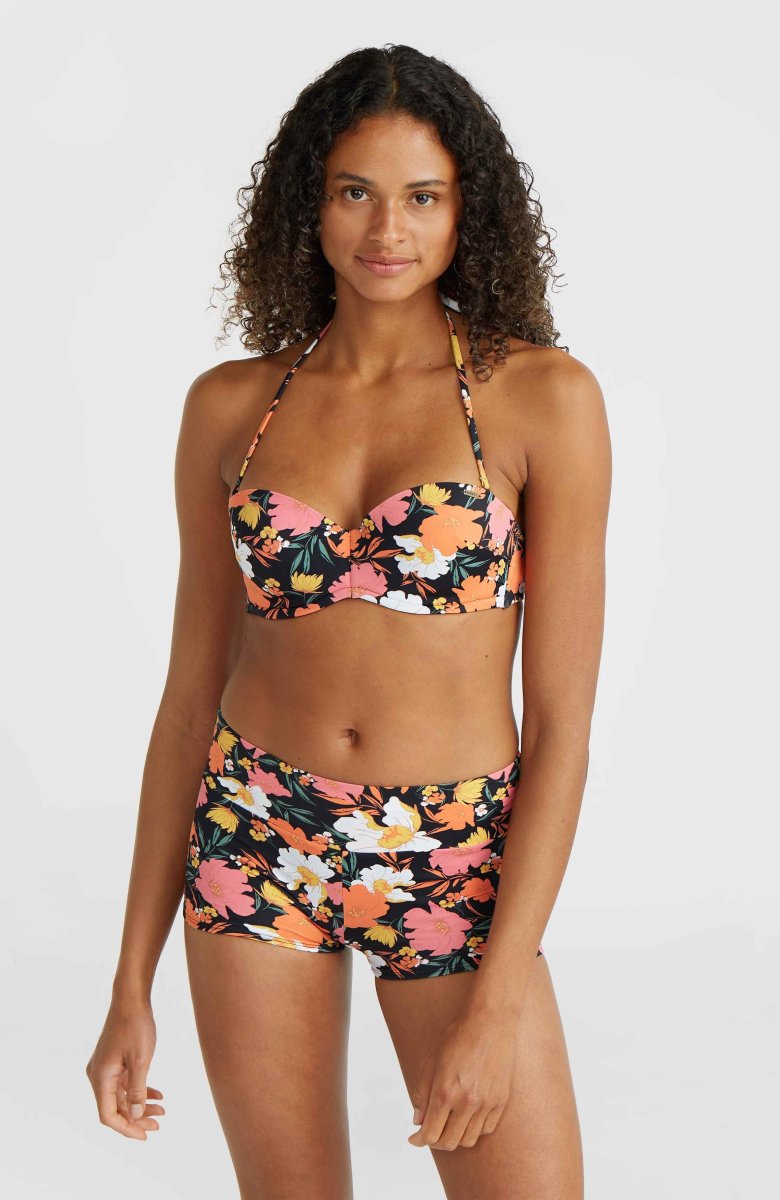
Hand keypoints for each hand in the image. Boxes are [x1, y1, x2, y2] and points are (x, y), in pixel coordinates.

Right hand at [85, 995, 164, 1139]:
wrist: (131, 998)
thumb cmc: (135, 1026)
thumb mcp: (141, 1060)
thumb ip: (137, 1091)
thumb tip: (135, 1117)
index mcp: (100, 1078)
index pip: (108, 1115)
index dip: (126, 1129)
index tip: (145, 1135)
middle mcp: (98, 1076)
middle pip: (115, 1108)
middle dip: (136, 1119)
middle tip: (158, 1125)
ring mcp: (105, 1069)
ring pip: (122, 1097)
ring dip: (140, 1105)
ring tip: (162, 1111)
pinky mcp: (113, 1062)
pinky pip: (125, 1084)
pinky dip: (139, 1090)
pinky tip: (157, 1095)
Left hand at [407, 1009, 517, 1150]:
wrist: (491, 1020)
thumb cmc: (458, 1035)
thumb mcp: (432, 1060)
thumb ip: (422, 1092)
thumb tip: (418, 1121)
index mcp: (445, 1091)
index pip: (430, 1133)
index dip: (419, 1140)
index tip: (414, 1138)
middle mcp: (466, 1102)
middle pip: (449, 1142)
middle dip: (435, 1140)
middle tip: (431, 1131)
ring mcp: (486, 1103)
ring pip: (468, 1140)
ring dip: (456, 1137)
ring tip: (449, 1125)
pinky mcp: (501, 1101)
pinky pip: (486, 1129)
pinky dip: (475, 1129)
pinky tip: (468, 1117)